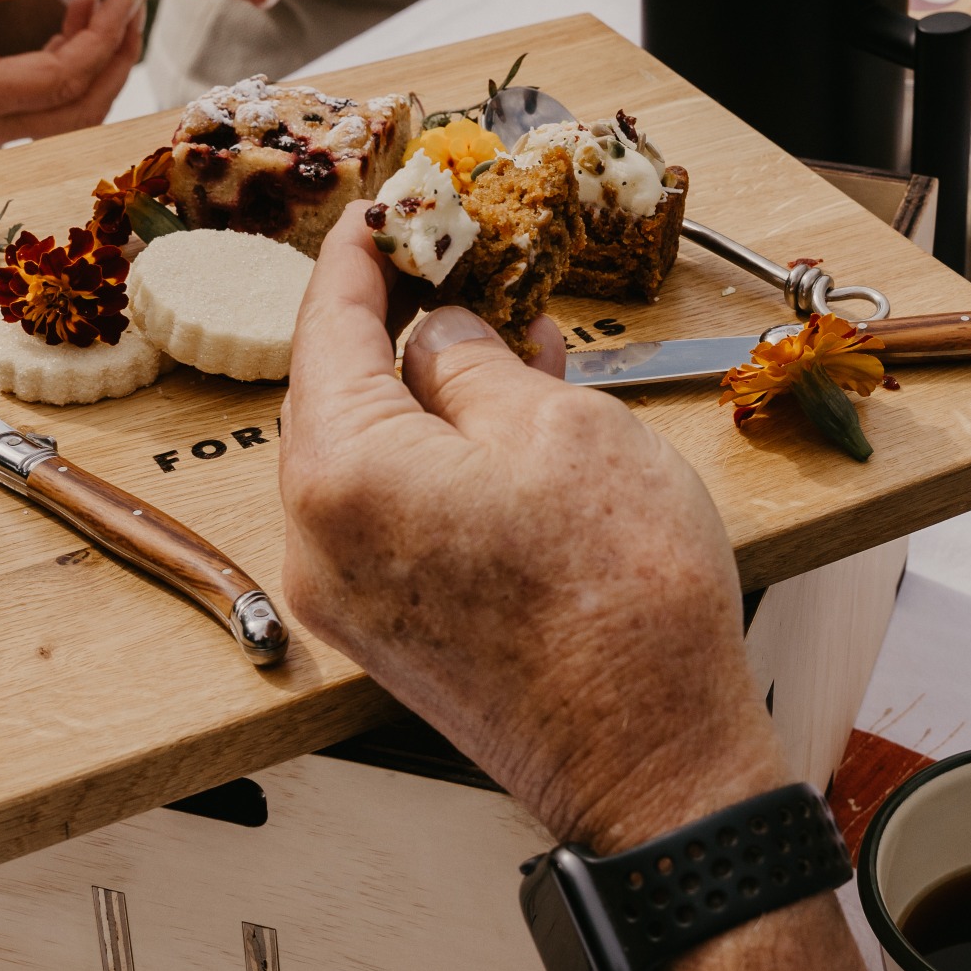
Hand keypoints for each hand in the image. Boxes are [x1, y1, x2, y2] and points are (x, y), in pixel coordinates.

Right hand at [0, 0, 144, 150]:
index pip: (60, 79)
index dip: (103, 40)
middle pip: (80, 112)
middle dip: (117, 61)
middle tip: (131, 8)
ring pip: (68, 119)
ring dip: (98, 70)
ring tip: (105, 12)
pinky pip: (46, 112)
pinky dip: (71, 75)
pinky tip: (71, 28)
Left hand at [279, 213, 784, 851]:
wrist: (654, 762)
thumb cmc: (620, 603)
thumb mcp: (559, 427)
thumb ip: (475, 359)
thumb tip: (440, 330)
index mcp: (341, 470)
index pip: (329, 325)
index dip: (363, 254)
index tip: (387, 208)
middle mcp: (316, 539)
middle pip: (338, 394)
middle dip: (402, 325)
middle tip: (465, 268)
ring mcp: (346, 598)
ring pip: (372, 457)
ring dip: (433, 396)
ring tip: (516, 346)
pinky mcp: (389, 636)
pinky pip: (394, 515)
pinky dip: (439, 462)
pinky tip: (508, 430)